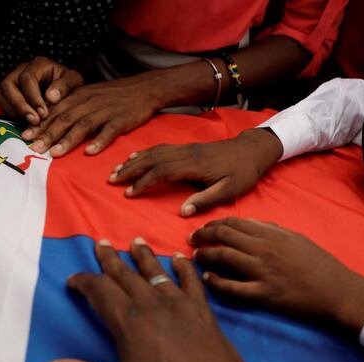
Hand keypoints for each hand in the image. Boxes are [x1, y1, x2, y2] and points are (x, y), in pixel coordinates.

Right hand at [0, 56, 83, 137]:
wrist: (65, 89)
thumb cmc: (69, 84)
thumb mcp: (74, 81)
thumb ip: (65, 86)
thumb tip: (50, 97)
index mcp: (37, 65)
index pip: (27, 78)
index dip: (33, 97)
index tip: (44, 114)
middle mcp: (20, 71)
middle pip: (8, 85)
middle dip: (20, 106)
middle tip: (34, 121)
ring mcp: (11, 82)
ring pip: (1, 95)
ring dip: (14, 111)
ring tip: (30, 125)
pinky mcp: (8, 95)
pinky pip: (1, 104)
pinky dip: (11, 115)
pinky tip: (25, 124)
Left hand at [28, 71, 170, 156]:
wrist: (144, 88)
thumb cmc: (115, 95)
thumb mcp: (90, 95)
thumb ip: (72, 107)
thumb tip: (50, 121)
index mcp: (80, 96)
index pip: (55, 111)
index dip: (40, 124)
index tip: (25, 137)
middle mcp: (89, 102)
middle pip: (65, 118)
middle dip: (48, 134)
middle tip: (34, 149)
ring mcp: (106, 110)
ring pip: (83, 125)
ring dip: (68, 140)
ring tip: (55, 154)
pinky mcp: (122, 119)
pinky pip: (109, 130)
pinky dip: (99, 141)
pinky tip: (89, 152)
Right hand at [44, 237, 288, 361]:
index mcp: (129, 325)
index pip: (100, 291)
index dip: (84, 282)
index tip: (73, 280)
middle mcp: (153, 306)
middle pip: (126, 274)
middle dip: (110, 259)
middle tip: (100, 244)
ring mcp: (181, 306)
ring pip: (157, 272)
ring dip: (143, 255)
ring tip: (135, 241)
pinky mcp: (204, 312)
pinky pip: (191, 281)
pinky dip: (184, 267)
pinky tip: (180, 258)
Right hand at [109, 128, 283, 216]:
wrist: (252, 150)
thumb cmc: (243, 173)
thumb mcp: (230, 190)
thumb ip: (206, 200)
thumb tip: (182, 212)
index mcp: (195, 165)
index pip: (163, 172)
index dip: (144, 182)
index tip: (129, 194)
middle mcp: (186, 154)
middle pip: (152, 160)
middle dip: (130, 170)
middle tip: (112, 180)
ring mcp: (185, 148)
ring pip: (154, 152)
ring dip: (133, 161)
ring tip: (116, 171)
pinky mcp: (186, 147)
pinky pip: (160, 148)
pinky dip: (144, 153)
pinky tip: (134, 157)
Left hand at [190, 218, 363, 334]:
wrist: (337, 291)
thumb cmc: (319, 264)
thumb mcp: (295, 238)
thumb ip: (271, 230)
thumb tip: (248, 225)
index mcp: (272, 234)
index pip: (234, 223)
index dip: (213, 224)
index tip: (203, 229)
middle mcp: (264, 249)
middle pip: (224, 236)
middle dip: (202, 236)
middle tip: (192, 241)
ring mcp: (263, 272)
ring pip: (224, 258)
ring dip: (205, 256)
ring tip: (195, 257)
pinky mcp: (264, 295)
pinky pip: (233, 288)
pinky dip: (216, 282)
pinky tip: (207, 280)